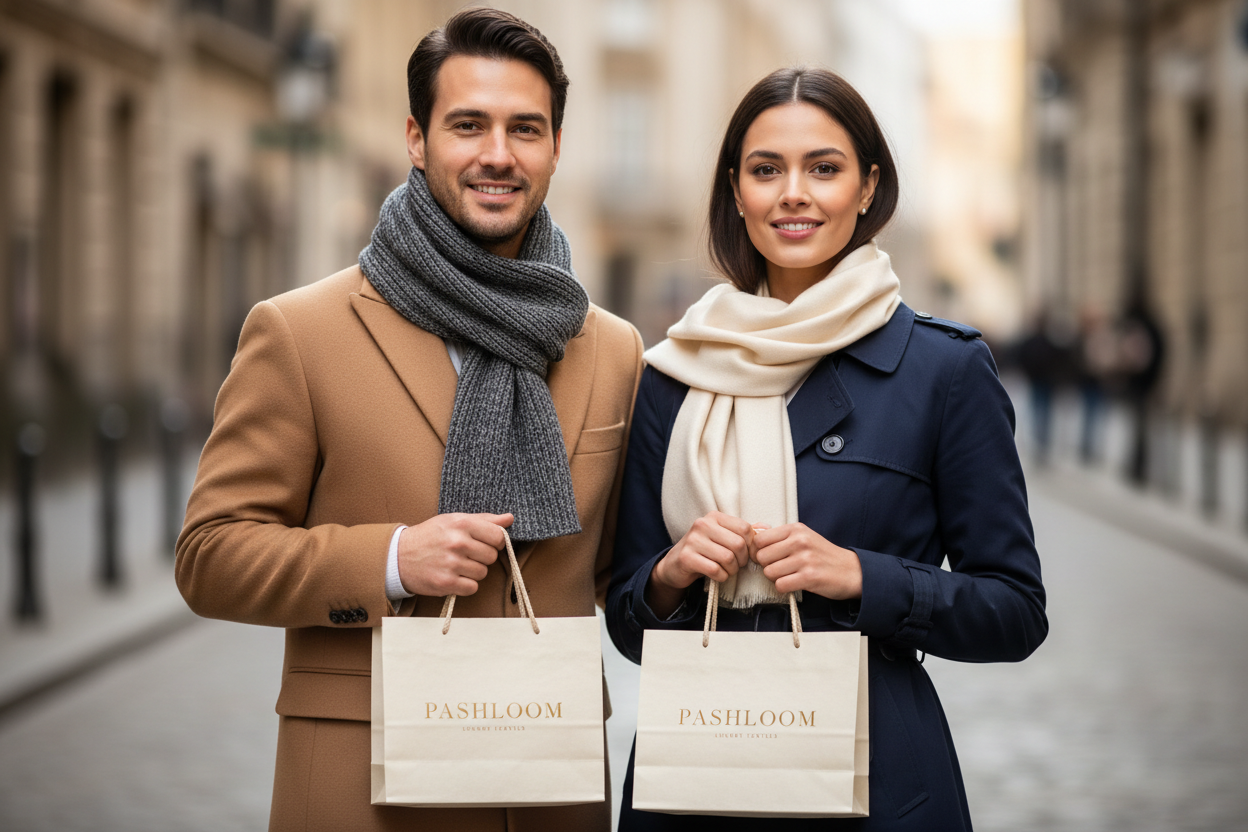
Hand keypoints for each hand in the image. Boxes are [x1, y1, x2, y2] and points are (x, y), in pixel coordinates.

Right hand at [397, 513, 512, 596]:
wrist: (398, 556)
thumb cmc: (429, 536)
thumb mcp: (453, 520)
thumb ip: (483, 520)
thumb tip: (509, 519)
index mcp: (461, 523)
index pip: (498, 536)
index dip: (495, 542)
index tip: (485, 543)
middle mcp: (458, 542)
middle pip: (492, 556)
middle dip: (482, 557)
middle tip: (466, 554)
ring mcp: (452, 564)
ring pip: (483, 573)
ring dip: (473, 572)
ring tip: (457, 565)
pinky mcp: (446, 583)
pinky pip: (472, 587)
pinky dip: (465, 585)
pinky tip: (453, 576)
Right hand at [646, 512, 753, 616]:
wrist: (675, 565)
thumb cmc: (704, 551)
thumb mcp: (723, 538)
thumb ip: (744, 533)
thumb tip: (767, 527)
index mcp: (714, 517)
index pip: (745, 529)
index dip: (751, 546)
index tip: (746, 555)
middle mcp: (702, 524)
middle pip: (738, 544)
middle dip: (742, 560)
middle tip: (736, 565)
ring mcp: (693, 540)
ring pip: (728, 558)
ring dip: (731, 570)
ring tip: (726, 570)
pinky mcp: (687, 557)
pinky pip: (715, 569)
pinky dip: (721, 576)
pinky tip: (717, 575)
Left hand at [753, 523, 861, 599]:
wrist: (851, 571)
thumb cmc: (824, 555)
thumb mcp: (803, 536)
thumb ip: (779, 535)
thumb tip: (754, 530)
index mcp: (796, 529)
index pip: (760, 539)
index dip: (759, 551)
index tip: (768, 557)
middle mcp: (800, 541)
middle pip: (762, 557)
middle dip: (767, 566)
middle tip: (781, 568)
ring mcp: (805, 559)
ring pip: (769, 572)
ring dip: (776, 578)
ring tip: (789, 575)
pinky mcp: (809, 577)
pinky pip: (781, 585)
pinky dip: (784, 587)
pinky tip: (794, 583)